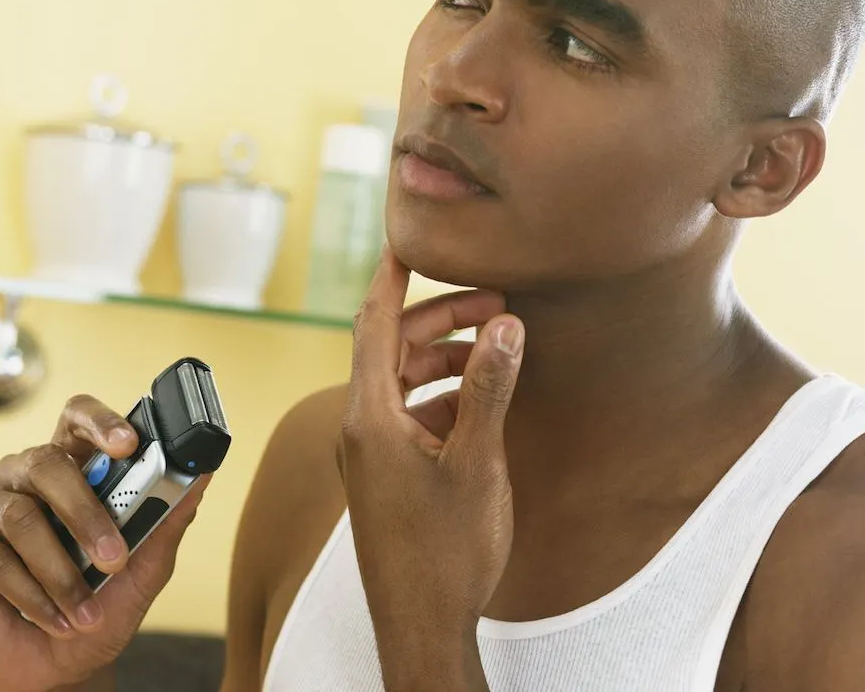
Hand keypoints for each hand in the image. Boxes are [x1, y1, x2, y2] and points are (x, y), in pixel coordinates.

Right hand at [0, 395, 209, 691]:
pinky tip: (53, 619)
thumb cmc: (97, 612)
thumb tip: (200, 477)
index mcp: (67, 470)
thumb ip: (166, 522)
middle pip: (44, 462)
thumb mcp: (143, 572)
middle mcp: (21, 479)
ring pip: (18, 516)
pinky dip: (30, 595)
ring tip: (84, 612)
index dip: (99, 422)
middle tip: (113, 558)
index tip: (129, 444)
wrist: (60, 670)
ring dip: (60, 572)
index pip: (76, 420)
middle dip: (83, 512)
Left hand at [338, 246, 524, 688]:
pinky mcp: (386, 475)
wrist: (422, 626)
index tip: (408, 237)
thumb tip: (504, 324)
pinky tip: (482, 401)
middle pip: (393, 347)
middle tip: (496, 302)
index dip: (394, 275)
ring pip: (403, 381)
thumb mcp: (477, 463)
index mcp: (369, 415)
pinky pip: (409, 415)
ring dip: (446, 358)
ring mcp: (371, 453)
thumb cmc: (446, 554)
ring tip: (496, 348)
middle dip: (441, 317)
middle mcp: (361, 427)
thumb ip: (489, 389)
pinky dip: (443, 396)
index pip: (374, 322)